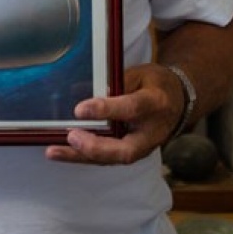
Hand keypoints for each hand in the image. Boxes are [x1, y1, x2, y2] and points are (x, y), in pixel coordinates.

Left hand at [44, 63, 182, 165]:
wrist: (178, 102)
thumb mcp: (138, 74)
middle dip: (96, 148)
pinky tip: (62, 152)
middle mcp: (151, 132)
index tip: (80, 109)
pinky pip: (108, 159)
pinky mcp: (133, 154)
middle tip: (71, 137)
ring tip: (54, 151)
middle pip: (125, 150)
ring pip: (113, 159)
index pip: (131, 108)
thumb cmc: (154, 84)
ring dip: (82, 157)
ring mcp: (143, 148)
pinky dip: (84, 157)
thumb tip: (77, 91)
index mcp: (155, 103)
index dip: (107, 110)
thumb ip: (113, 83)